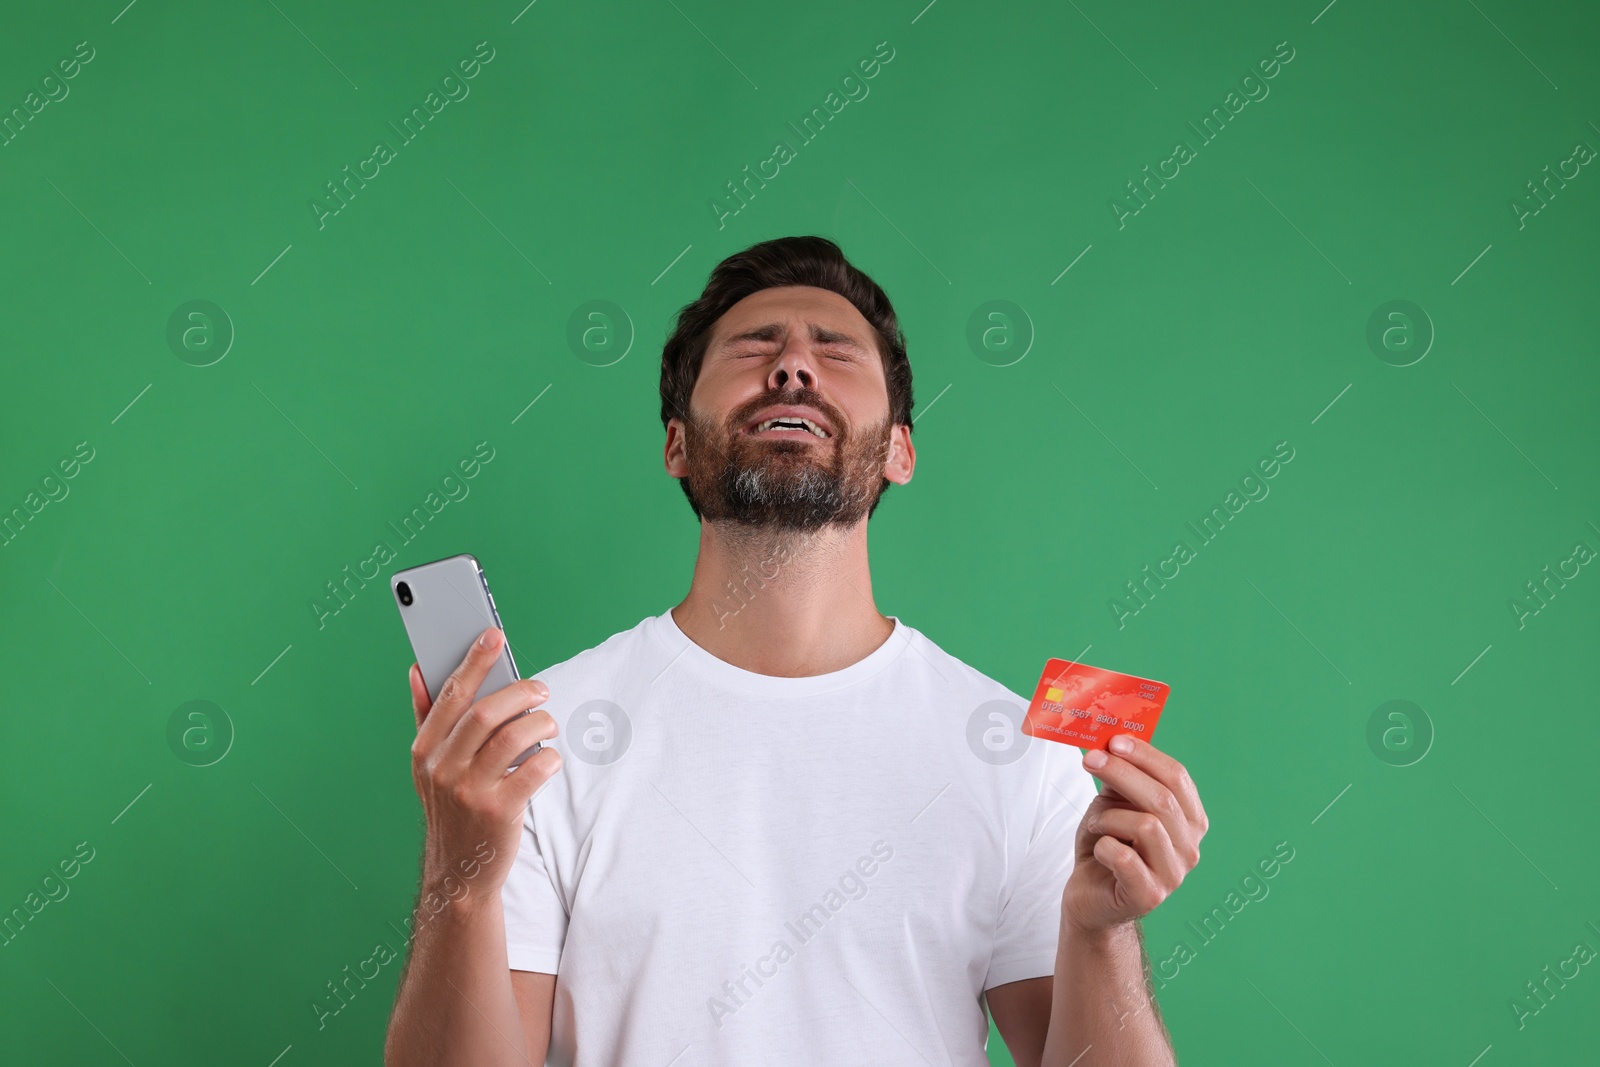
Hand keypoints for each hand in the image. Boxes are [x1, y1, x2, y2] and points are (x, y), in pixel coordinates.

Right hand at [408, 626, 561, 907]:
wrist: (460, 872)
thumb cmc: (452, 807)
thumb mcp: (429, 765)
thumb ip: (426, 717)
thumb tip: (417, 668)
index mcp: (424, 750)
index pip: (449, 695)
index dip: (473, 662)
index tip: (493, 634)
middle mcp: (442, 768)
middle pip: (484, 713)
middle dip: (518, 691)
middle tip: (541, 689)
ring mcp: (470, 791)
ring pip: (513, 736)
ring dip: (539, 722)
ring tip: (547, 725)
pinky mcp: (500, 811)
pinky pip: (535, 768)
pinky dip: (548, 757)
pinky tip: (547, 758)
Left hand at [1062, 735, 1206, 936]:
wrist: (1090, 895)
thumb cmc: (1106, 845)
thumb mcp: (1114, 804)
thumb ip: (1122, 777)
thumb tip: (1113, 741)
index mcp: (1189, 820)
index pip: (1178, 777)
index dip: (1146, 755)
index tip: (1114, 740)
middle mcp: (1190, 848)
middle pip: (1163, 798)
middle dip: (1122, 773)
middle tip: (1091, 760)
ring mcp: (1173, 875)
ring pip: (1146, 825)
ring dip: (1109, 817)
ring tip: (1095, 825)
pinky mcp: (1149, 896)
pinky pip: (1124, 857)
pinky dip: (1103, 846)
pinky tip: (1099, 850)